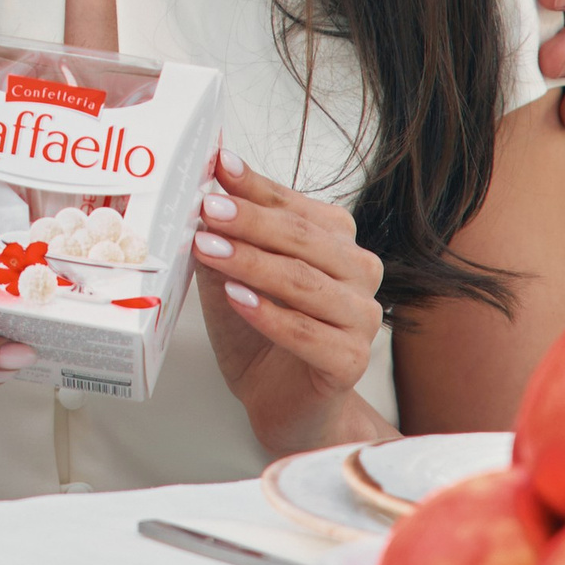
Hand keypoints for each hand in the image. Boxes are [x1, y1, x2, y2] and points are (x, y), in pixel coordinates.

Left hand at [193, 148, 387, 456]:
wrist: (276, 398)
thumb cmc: (256, 330)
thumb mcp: (230, 273)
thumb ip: (222, 232)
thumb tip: (203, 181)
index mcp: (336, 241)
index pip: (294, 205)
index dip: (254, 186)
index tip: (218, 166)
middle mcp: (358, 273)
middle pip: (303, 240)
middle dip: (251, 222)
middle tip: (208, 209)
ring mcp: (361, 318)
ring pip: (305, 284)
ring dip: (253, 264)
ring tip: (208, 249)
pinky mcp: (351, 361)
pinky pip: (310, 335)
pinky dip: (271, 316)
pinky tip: (237, 300)